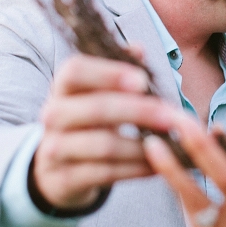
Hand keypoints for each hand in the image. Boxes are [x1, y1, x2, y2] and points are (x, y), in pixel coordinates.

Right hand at [33, 52, 175, 209]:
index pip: (75, 70)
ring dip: (142, 145)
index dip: (108, 73)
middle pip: (96, 108)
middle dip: (139, 111)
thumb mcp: (97, 94)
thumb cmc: (88, 121)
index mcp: (63, 87)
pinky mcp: (64, 179)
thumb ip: (117, 70)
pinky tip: (157, 166)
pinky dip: (135, 169)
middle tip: (171, 116)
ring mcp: (55, 148)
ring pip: (103, 145)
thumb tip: (138, 48)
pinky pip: (105, 173)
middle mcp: (53, 115)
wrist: (56, 169)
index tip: (143, 81)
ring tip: (172, 144)